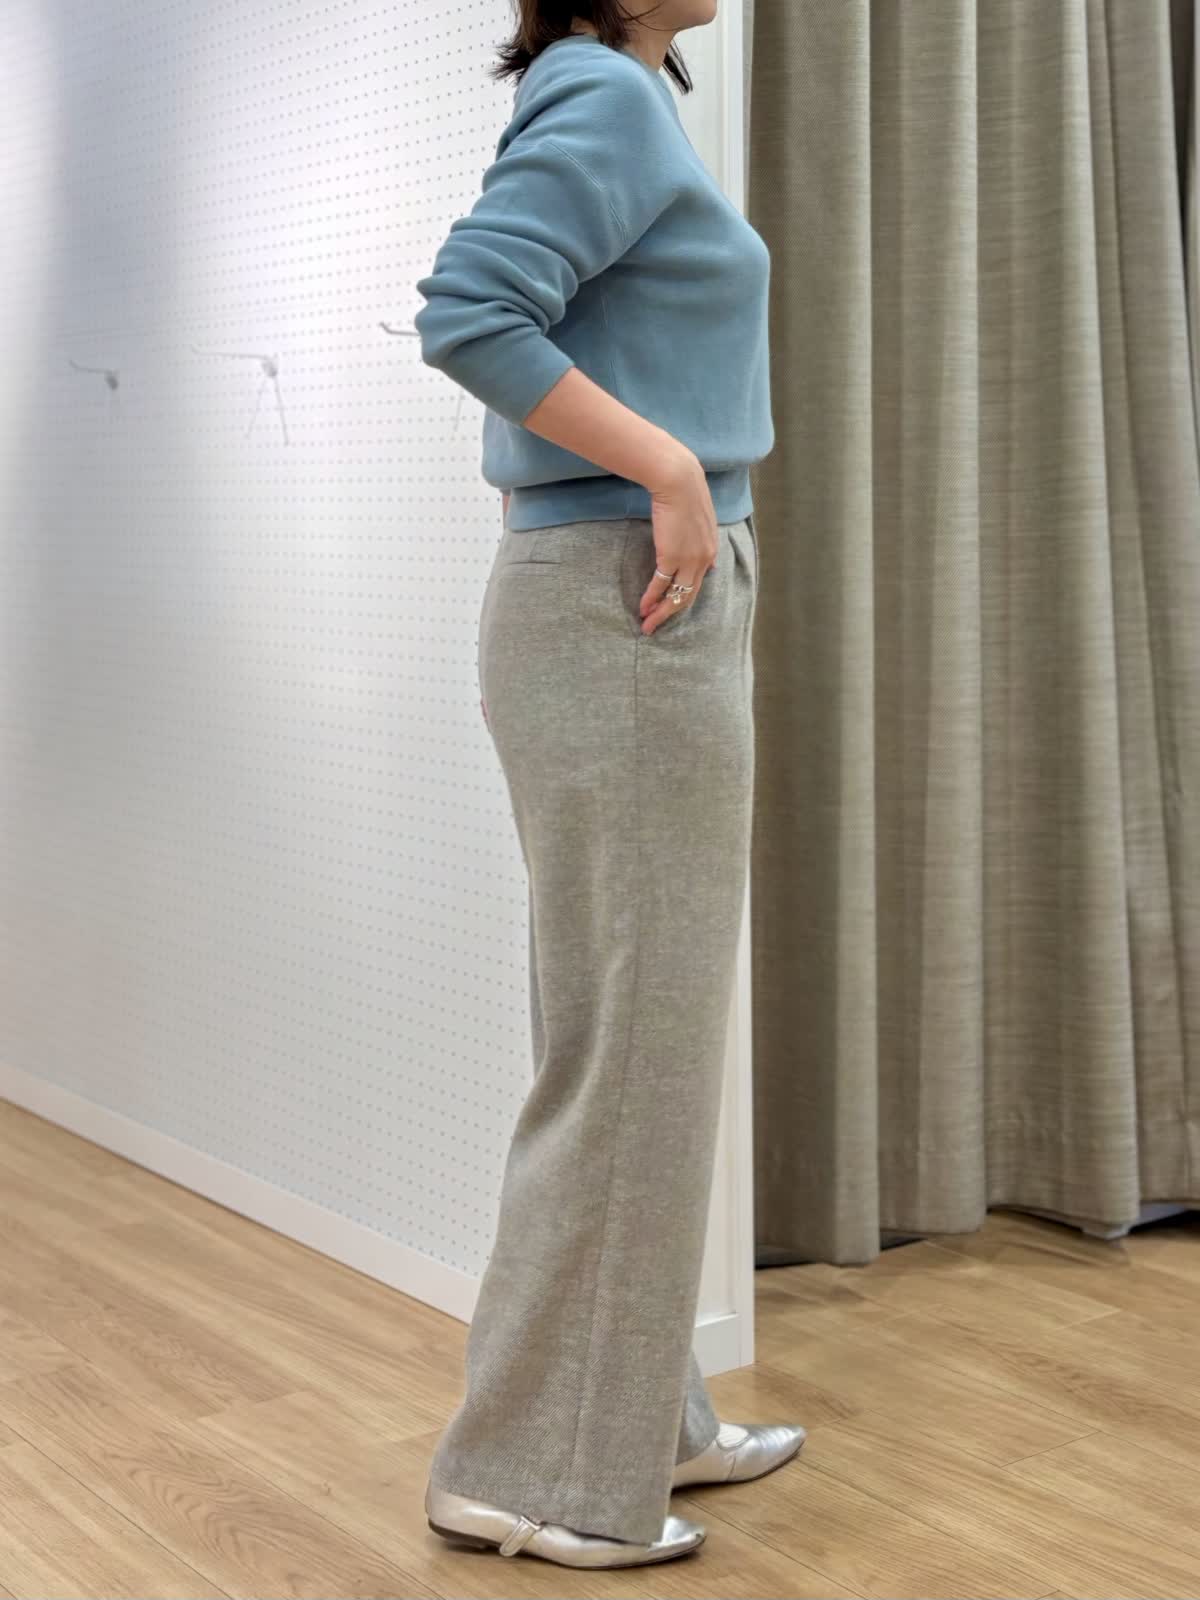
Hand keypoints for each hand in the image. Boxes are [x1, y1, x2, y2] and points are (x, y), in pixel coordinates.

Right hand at [639, 451, 717, 634]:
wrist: (679, 481)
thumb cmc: (685, 490)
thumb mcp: (698, 513)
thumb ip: (697, 530)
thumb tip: (691, 534)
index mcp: (711, 548)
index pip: (698, 580)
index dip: (683, 595)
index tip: (672, 604)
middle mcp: (704, 559)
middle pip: (688, 595)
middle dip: (671, 612)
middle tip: (657, 625)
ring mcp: (689, 560)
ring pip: (676, 596)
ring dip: (661, 612)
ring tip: (648, 624)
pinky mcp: (672, 557)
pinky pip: (661, 585)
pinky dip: (651, 598)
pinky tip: (643, 608)